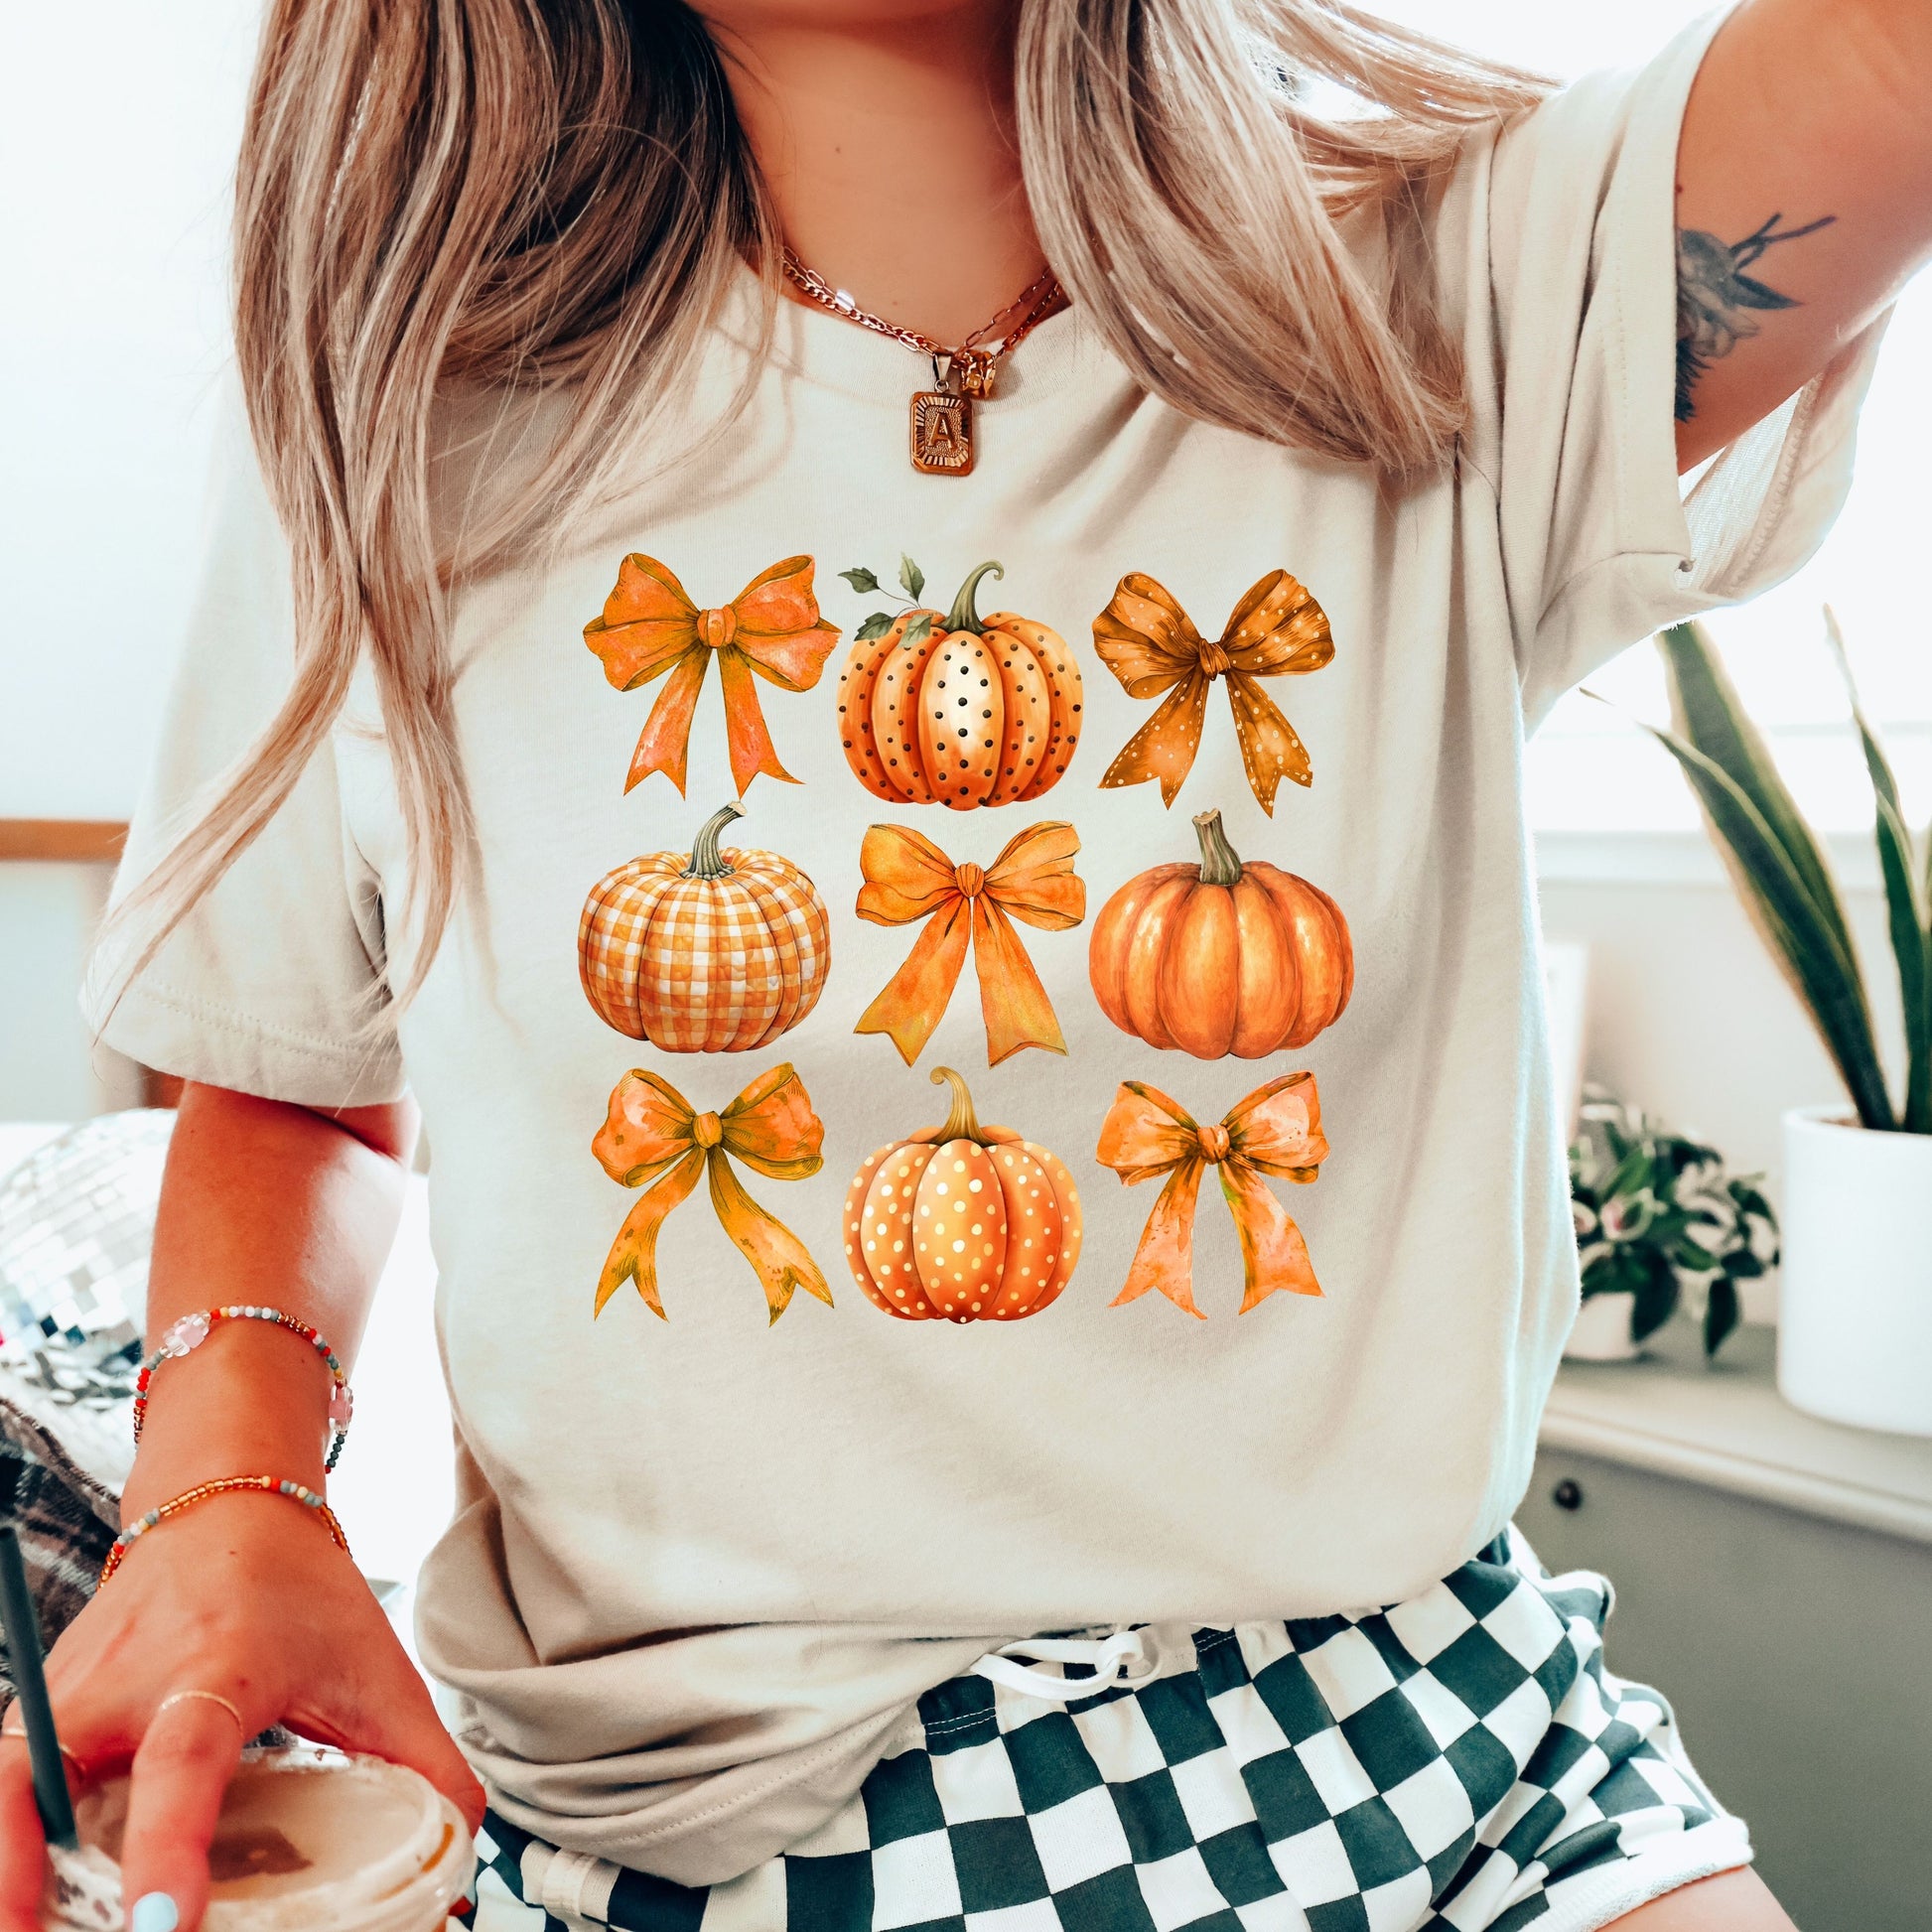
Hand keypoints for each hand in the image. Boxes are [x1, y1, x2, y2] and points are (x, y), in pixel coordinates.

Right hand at [0, 1492, 482, 1931]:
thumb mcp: (376, 1672)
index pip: (183, 1765)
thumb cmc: (301, 1594)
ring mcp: (63, 1700)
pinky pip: (4, 1795)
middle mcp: (122, 1686)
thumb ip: (424, 1762)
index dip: (169, 1852)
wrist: (227, 1508)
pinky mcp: (33, 1716)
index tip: (164, 1930)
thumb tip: (460, 1851)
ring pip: (4, 1795)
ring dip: (5, 1879)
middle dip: (25, 1885)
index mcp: (215, 1671)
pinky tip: (29, 1906)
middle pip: (41, 1789)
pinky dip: (7, 1852)